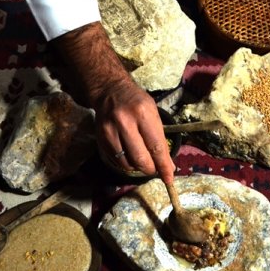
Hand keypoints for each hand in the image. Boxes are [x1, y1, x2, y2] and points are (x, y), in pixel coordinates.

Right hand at [52, 22, 174, 183]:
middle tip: (154, 169)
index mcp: (143, 114)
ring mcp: (110, 130)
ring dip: (137, 167)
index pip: (156, 146)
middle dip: (150, 169)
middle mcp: (125, 122)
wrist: (110, 91)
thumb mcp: (153, 112)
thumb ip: (160, 138)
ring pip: (126, 163)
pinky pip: (115, 160)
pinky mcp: (100, 138)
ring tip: (142, 161)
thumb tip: (167, 165)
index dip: (163, 166)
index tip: (169, 179)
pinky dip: (125, 164)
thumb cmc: (136, 102)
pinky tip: (129, 157)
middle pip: (140, 158)